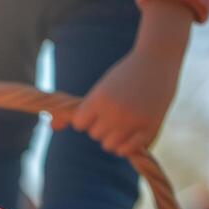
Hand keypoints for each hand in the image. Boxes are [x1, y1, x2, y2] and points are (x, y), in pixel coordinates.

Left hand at [71, 0, 193, 157]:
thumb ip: (76, 112)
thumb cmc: (124, 75)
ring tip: (122, 122)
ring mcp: (134, 121)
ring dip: (113, 138)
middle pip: (95, 135)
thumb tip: (51, 127)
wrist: (158, 59)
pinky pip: (129, 150)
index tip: (96, 109)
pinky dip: (127, 145)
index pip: (79, 124)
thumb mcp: (99, 90)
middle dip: (101, 126)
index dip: (86, 118)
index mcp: (100, 99)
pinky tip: (132, 131)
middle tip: (115, 111)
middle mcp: (115, 112)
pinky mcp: (150, 128)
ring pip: (110, 146)